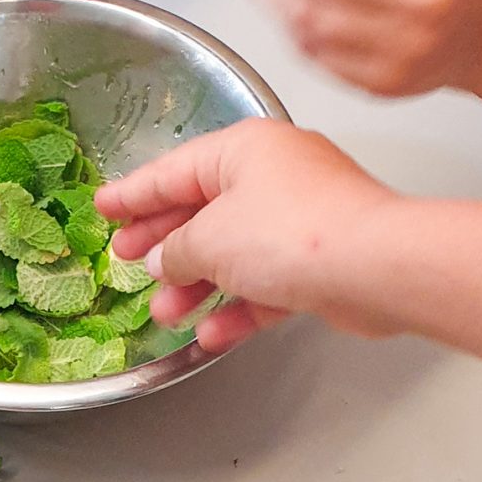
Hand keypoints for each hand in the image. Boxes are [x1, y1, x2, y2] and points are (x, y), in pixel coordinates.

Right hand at [96, 120, 397, 352]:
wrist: (376, 267)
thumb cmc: (297, 233)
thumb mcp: (210, 239)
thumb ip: (177, 249)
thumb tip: (166, 259)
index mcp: (244, 149)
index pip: (172, 170)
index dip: (133, 194)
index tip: (105, 206)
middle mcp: (275, 175)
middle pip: (203, 210)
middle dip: (164, 244)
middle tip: (128, 259)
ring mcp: (302, 218)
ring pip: (234, 252)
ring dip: (197, 285)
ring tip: (165, 312)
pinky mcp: (322, 261)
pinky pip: (266, 283)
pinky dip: (238, 307)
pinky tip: (213, 333)